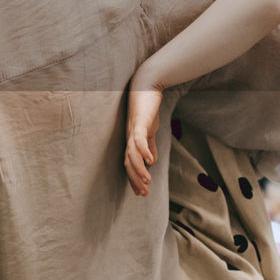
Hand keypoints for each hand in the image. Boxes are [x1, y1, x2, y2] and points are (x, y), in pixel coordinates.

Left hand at [124, 76, 162, 196]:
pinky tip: (150, 161)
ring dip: (138, 169)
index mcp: (131, 140)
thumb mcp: (150, 129)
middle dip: (135, 179)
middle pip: (127, 162)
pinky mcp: (139, 122)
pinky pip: (139, 139)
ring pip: (132, 154)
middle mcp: (129, 137)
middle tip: (143, 193)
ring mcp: (133, 130)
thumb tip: (152, 161)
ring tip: (148, 182)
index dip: (134, 179)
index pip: (130, 164)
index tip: (141, 193)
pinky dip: (143, 151)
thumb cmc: (147, 108)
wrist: (147, 86)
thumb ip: (149, 144)